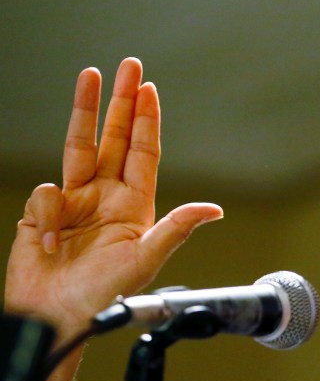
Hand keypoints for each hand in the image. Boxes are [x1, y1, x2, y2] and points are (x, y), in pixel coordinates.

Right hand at [4, 58, 222, 380]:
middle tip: (130, 65)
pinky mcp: (44, 211)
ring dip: (86, 109)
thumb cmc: (105, 293)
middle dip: (123, 101)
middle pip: (115, 137)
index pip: (143, 153)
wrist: (57, 315)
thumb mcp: (146, 258)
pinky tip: (50, 242)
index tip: (150, 89)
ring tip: (91, 74)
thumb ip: (176, 229)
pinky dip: (47, 215)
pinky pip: (45, 195)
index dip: (148, 121)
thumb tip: (214, 209)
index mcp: (134, 204)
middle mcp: (106, 195)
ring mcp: (74, 201)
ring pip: (80, 145)